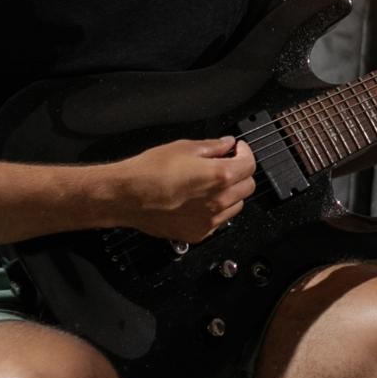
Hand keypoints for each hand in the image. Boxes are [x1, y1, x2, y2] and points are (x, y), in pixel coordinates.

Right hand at [107, 136, 254, 242]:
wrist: (126, 197)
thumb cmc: (149, 172)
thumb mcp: (183, 148)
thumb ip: (212, 147)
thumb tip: (226, 144)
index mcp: (220, 176)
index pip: (250, 165)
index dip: (245, 153)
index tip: (237, 149)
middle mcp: (219, 201)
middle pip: (248, 187)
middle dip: (241, 173)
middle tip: (227, 163)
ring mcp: (210, 221)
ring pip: (236, 206)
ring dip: (231, 193)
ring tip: (211, 183)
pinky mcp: (198, 233)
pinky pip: (219, 221)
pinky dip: (216, 211)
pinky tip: (200, 201)